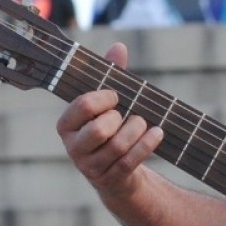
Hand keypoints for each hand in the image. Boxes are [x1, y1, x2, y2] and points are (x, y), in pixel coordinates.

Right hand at [55, 42, 164, 200]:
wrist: (118, 171)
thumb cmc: (111, 127)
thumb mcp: (109, 102)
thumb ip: (111, 75)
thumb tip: (118, 46)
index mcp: (67, 124)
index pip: (83, 106)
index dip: (104, 98)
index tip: (116, 96)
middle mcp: (73, 146)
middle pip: (99, 129)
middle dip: (120, 118)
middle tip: (127, 115)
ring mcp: (89, 166)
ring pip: (117, 145)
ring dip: (137, 130)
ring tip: (143, 123)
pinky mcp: (108, 179)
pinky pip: (130, 161)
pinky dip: (147, 144)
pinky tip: (158, 133)